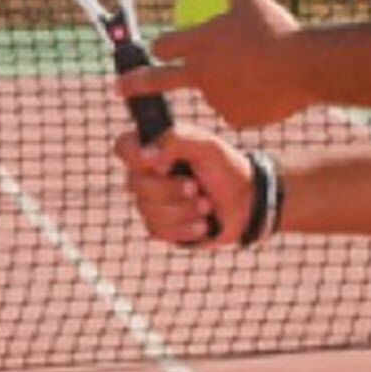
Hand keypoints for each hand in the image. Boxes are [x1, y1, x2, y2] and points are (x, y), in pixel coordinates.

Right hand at [112, 119, 257, 248]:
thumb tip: (145, 156)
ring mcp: (152, 203)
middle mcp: (147, 176)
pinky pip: (158, 231)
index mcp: (154, 150)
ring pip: (148, 210)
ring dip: (184, 210)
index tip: (163, 164)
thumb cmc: (226, 169)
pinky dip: (186, 228)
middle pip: (135, 184)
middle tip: (196, 187)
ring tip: (206, 205)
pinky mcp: (161, 228)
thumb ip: (175, 140)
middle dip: (171, 189)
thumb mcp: (206, 145)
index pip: (123, 147)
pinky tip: (203, 223)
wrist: (247, 204)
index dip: (136, 157)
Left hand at [119, 0, 308, 130]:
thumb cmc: (276, 30)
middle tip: (116, 88)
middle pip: (158, 80)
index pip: (162, 46)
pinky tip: (265, 88)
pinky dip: (245, 100)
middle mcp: (199, 74)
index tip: (158, 48)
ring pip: (212, 92)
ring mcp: (215, 99)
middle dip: (132, 84)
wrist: (305, 66)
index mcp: (197, 44)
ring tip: (256, 71)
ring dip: (221, 85)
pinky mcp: (235, 117)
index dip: (161, 46)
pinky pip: (236, 108)